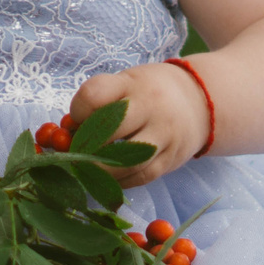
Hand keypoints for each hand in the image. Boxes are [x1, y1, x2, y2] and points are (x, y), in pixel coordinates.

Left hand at [70, 62, 210, 185]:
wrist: (200, 102)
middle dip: (84, 145)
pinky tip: (106, 177)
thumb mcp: (126, 83)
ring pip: (126, 162)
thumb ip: (97, 103)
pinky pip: (140, 177)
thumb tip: (63, 135)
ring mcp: (164, 136)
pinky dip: (117, 181)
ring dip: (98, 170)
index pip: (95, 95)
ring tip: (85, 169)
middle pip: (109, 130)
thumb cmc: (149, 92)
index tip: (74, 120)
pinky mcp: (170, 160)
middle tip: (72, 152)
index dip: (77, 111)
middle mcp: (151, 108)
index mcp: (133, 84)